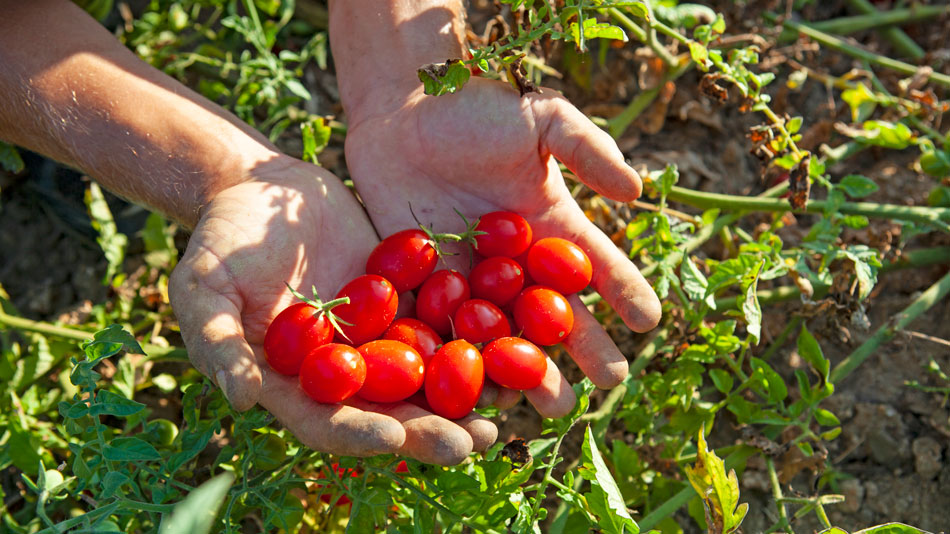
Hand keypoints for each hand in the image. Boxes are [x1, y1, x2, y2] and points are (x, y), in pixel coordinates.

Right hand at [168, 156, 495, 464]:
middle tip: (474, 441)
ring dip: (463, 399)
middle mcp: (339, 372)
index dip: (357, 433)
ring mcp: (374, 340)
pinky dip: (472, 343)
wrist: (263, 189)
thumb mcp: (201, 285)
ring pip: (423, 380)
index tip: (393, 436)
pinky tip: (510, 349)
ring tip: (505, 411)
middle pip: (387, 411)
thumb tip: (242, 397)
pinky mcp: (401, 305)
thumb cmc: (220, 239)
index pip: (325, 421)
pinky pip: (439, 328)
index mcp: (290, 383)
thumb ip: (216, 339)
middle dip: (429, 430)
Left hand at [344, 78, 662, 415]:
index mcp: (550, 228)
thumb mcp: (540, 117)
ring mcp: (471, 280)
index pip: (595, 265)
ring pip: (507, 334)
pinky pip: (447, 328)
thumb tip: (636, 190)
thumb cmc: (475, 107)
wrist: (402, 108)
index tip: (649, 321)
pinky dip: (462, 360)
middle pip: (555, 313)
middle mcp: (516, 264)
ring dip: (529, 370)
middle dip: (584, 349)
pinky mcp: (425, 287)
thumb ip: (587, 148)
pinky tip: (479, 392)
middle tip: (608, 382)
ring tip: (553, 403)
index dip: (623, 290)